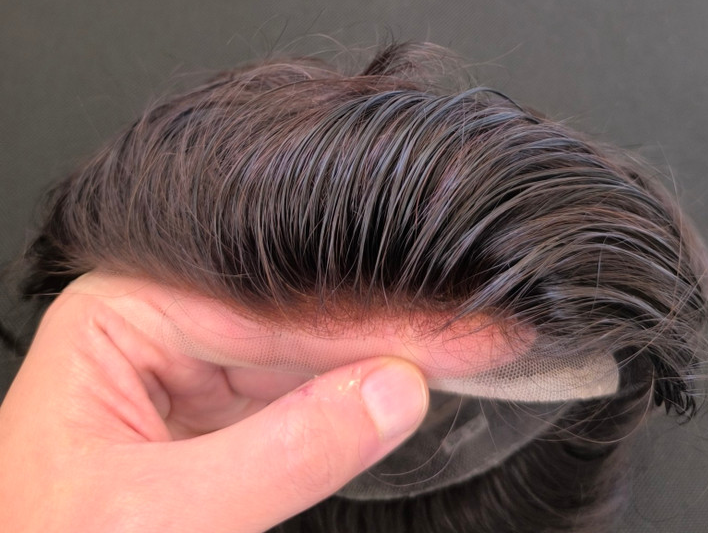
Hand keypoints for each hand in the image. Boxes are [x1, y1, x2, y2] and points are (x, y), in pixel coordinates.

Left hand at [0, 272, 428, 532]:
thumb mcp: (162, 519)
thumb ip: (285, 453)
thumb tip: (395, 392)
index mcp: (122, 311)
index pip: (266, 305)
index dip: (365, 322)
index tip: (447, 329)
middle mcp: (160, 320)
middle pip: (293, 318)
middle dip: (387, 330)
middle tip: (475, 329)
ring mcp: (193, 361)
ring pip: (304, 350)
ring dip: (383, 355)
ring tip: (462, 345)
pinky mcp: (218, 406)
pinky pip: (297, 388)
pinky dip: (355, 392)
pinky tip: (408, 376)